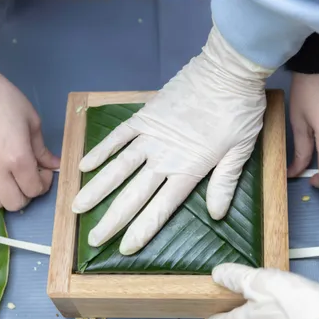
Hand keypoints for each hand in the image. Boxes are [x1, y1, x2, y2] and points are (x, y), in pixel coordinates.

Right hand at [0, 56, 58, 210]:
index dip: (44, 183)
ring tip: (10, 179)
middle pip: (14, 203)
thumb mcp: (31, 120)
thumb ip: (42, 148)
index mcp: (18, 158)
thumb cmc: (4, 98)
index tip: (43, 170)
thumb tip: (53, 164)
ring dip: (6, 196)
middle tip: (28, 177)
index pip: (34, 189)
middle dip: (27, 194)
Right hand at [72, 26, 271, 253]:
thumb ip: (224, 182)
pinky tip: (84, 165)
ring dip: (96, 189)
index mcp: (189, 169)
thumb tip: (216, 215)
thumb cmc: (239, 111)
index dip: (141, 229)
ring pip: (118, 168)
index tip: (123, 248)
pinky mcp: (143, 116)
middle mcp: (164, 157)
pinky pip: (117, 136)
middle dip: (111, 220)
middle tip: (92, 239)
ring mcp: (150, 135)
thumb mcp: (241, 151)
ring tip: (77, 206)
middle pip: (133, 194)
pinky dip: (100, 150)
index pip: (160, 208)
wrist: (226, 70)